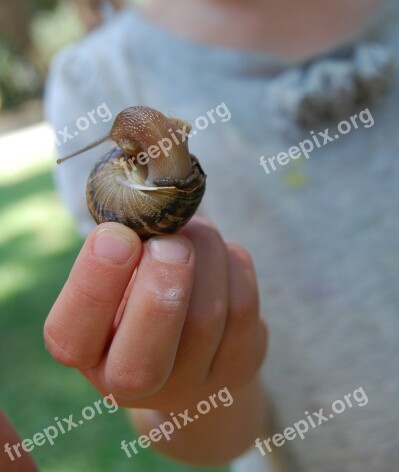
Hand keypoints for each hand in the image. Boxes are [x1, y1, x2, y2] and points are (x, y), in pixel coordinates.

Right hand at [44, 218, 267, 409]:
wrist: (190, 341)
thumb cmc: (140, 291)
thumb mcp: (119, 272)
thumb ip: (125, 250)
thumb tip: (154, 214)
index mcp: (86, 353)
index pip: (70, 336)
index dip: (95, 282)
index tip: (117, 235)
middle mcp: (131, 383)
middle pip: (143, 357)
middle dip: (161, 283)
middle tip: (169, 242)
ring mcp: (190, 384)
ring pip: (205, 318)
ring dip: (204, 255)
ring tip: (195, 232)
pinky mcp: (236, 368)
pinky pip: (242, 307)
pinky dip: (232, 264)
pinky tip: (219, 256)